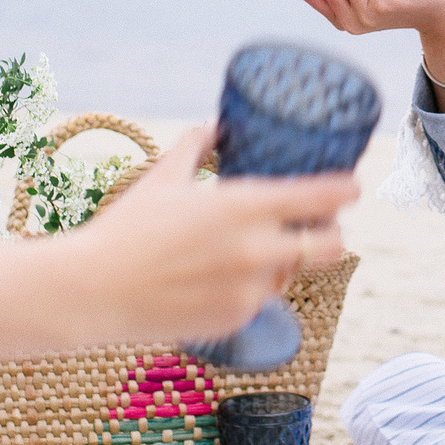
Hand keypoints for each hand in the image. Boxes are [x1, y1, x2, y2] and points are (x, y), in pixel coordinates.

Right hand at [65, 126, 354, 339]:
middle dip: (332, 234)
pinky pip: (260, 301)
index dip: (346, 190)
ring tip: (247, 252)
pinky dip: (249, 289)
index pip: (324, 197)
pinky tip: (218, 280)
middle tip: (316, 227)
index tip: (351, 186)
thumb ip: (196, 145)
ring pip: (292, 275)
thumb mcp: (164, 177)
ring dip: (283, 263)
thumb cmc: (127, 228)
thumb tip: (214, 125)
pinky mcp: (237, 320)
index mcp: (246, 206)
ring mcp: (251, 289)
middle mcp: (259, 249)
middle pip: (333, 245)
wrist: (94, 291)